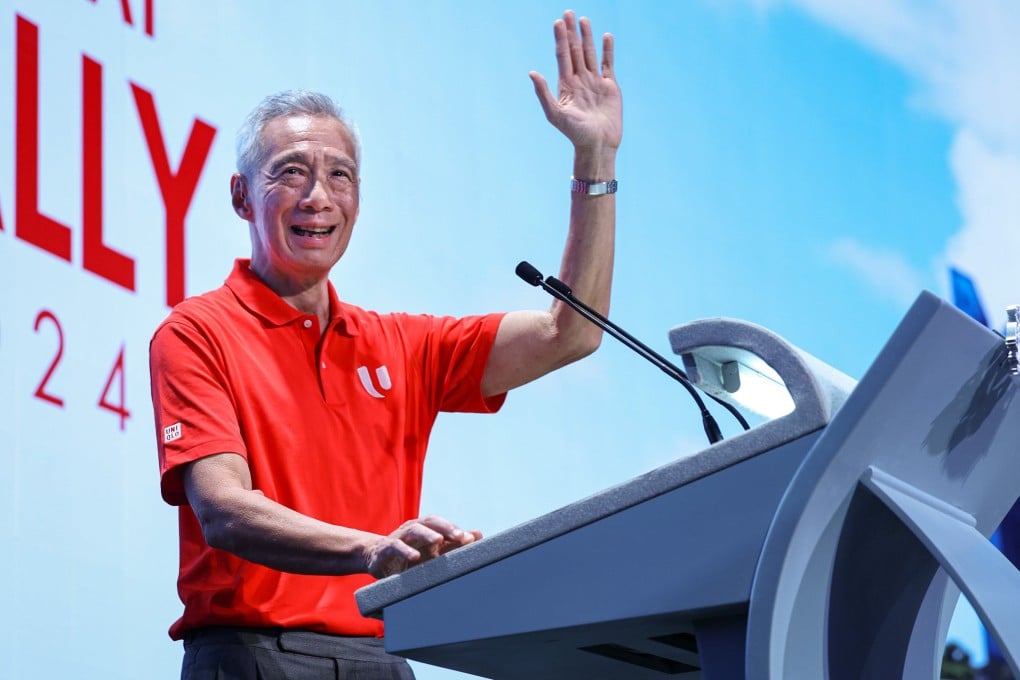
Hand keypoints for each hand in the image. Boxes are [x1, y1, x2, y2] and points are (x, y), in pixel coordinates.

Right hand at [365, 515, 481, 578]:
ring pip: (414, 530)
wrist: (376, 558)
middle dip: (446, 528)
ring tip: (438, 540)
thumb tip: (478, 534)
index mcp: (424, 528)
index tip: (471, 538)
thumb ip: (453, 544)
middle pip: (430, 522)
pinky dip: (405, 551)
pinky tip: (415, 557)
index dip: (455, 529)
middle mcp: (412, 529)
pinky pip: (395, 546)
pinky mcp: (385, 549)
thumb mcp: (432, 551)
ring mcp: (398, 537)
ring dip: (427, 534)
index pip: (441, 524)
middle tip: (460, 536)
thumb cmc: (409, 554)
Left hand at [530, 10, 621, 152]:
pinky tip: (606, 36)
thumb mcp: (555, 114)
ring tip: (584, 20)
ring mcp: (594, 82)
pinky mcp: (610, 86)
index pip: (562, 56)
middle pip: (575, 51)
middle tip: (568, 13)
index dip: (560, 39)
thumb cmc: (574, 133)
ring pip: (590, 54)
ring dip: (587, 37)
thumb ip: (543, 93)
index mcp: (566, 85)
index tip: (558, 22)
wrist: (597, 144)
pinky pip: (607, 64)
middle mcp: (579, 80)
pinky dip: (607, 50)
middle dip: (571, 32)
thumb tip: (532, 72)